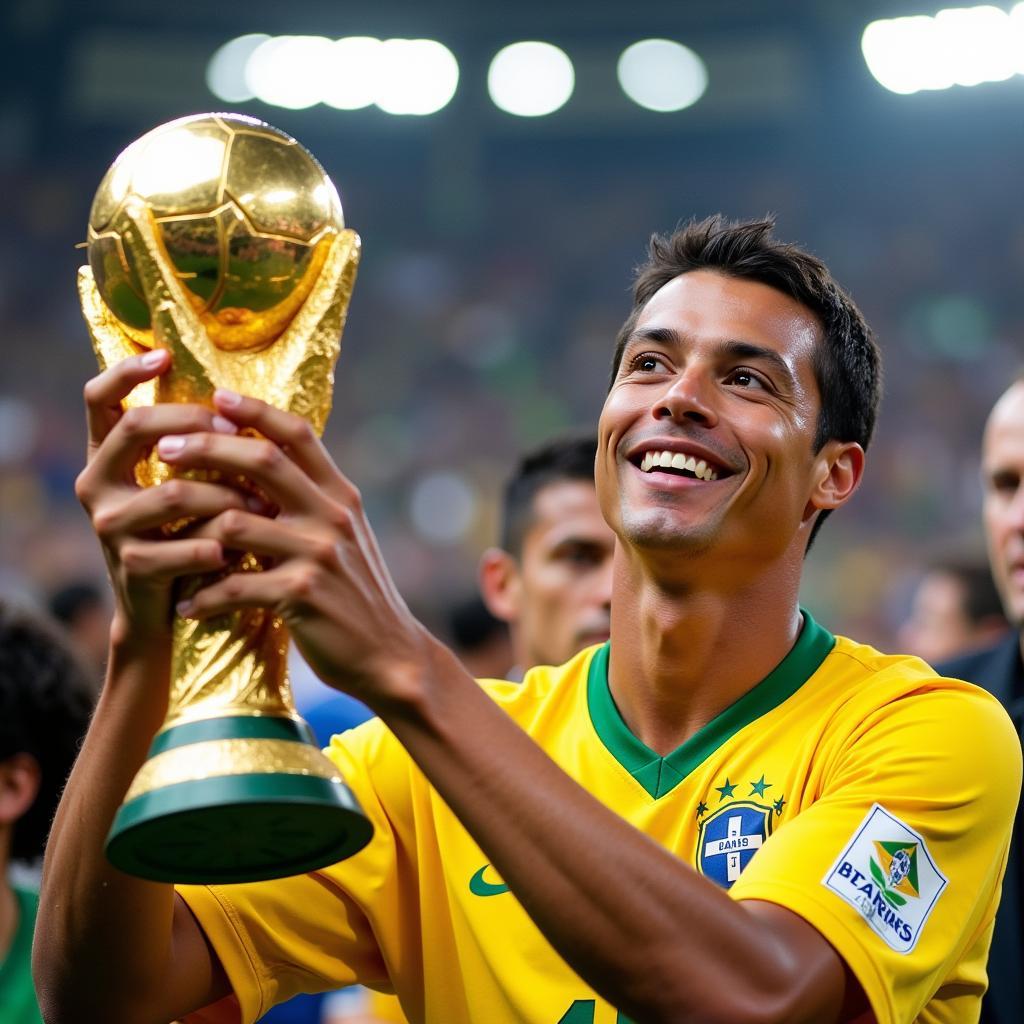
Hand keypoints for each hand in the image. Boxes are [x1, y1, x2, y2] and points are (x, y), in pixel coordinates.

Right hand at [75, 350, 252, 645]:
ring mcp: (109, 526)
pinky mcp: (133, 566)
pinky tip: (247, 548)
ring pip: (173, 492)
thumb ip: (199, 445)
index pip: (99, 399)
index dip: (126, 372)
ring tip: (264, 503)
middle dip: (195, 425)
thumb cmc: (190, 531)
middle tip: (237, 433)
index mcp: (107, 455)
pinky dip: (226, 545)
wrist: (171, 607)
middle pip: (136, 429)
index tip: (164, 356)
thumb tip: (244, 398)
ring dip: (227, 494)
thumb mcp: (189, 483)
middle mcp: (96, 483)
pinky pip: (188, 546)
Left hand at [164, 390, 430, 706]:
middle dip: (206, 448)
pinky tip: (188, 608)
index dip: (255, 411)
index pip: (298, 435)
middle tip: (163, 448)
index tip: (216, 396)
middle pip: (261, 462)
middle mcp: (333, 516)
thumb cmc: (356, 596)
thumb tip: (264, 469)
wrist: (390, 655)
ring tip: (162, 543)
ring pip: (237, 520)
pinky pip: (235, 584)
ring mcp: (320, 553)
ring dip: (191, 531)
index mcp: (341, 496)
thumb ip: (311, 504)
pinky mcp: (303, 594)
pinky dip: (204, 597)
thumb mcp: (344, 538)